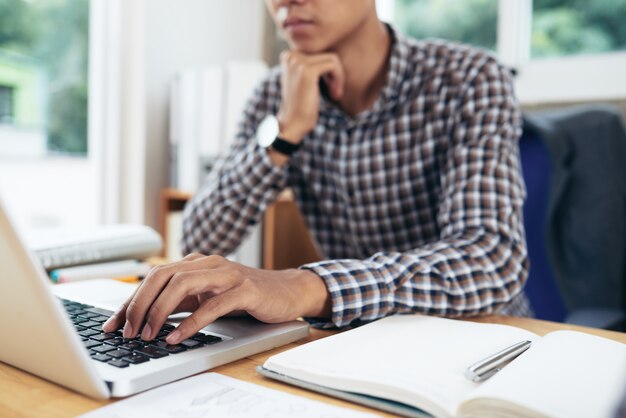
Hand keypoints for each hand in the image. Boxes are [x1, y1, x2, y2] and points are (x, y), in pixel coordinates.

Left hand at [102, 254, 330, 343]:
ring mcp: (227, 274)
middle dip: (139, 304)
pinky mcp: (245, 289)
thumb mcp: (206, 296)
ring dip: (159, 311)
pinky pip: (212, 305)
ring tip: (147, 334)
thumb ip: (180, 301)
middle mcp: (208, 263)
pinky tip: (177, 337)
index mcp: (196, 263)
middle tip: (128, 330)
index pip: (154, 276)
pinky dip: (191, 323)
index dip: (130, 300)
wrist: (287, 291)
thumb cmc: (245, 295)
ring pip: (182, 284)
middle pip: (162, 275)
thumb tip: (144, 317)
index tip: (113, 324)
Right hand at [277, 51, 344, 141]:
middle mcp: (291, 55)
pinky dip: (339, 79)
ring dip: (338, 78)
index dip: (328, 71)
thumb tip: (332, 57)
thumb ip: (311, 66)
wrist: (293, 123)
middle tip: (333, 92)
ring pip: (333, 59)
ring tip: (335, 94)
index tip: (328, 87)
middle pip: (327, 55)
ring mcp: (298, 61)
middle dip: (334, 74)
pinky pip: (334, 65)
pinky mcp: (307, 70)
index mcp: (289, 56)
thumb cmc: (301, 106)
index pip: (319, 54)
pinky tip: (335, 94)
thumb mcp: (303, 80)